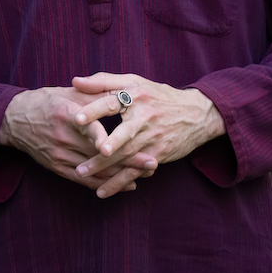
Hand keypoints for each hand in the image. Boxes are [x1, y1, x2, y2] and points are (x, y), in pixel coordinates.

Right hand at [0, 87, 157, 193]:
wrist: (16, 120)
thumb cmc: (48, 101)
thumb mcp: (70, 93)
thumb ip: (96, 94)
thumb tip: (124, 92)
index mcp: (66, 113)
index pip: (87, 126)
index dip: (103, 137)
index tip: (125, 142)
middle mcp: (62, 136)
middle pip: (97, 153)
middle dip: (127, 159)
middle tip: (152, 162)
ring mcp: (59, 155)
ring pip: (94, 169)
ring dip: (121, 174)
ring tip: (146, 174)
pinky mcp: (57, 168)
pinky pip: (85, 180)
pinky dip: (107, 184)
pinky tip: (127, 185)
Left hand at [70, 73, 225, 197]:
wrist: (196, 114)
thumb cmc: (157, 95)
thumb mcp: (134, 82)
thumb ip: (103, 82)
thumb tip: (74, 81)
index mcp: (135, 96)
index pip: (112, 102)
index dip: (95, 110)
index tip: (76, 118)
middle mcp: (145, 116)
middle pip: (122, 133)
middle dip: (106, 144)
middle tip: (87, 153)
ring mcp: (153, 137)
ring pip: (127, 155)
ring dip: (105, 168)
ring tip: (83, 174)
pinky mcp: (158, 154)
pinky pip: (136, 170)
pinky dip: (119, 182)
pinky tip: (101, 191)